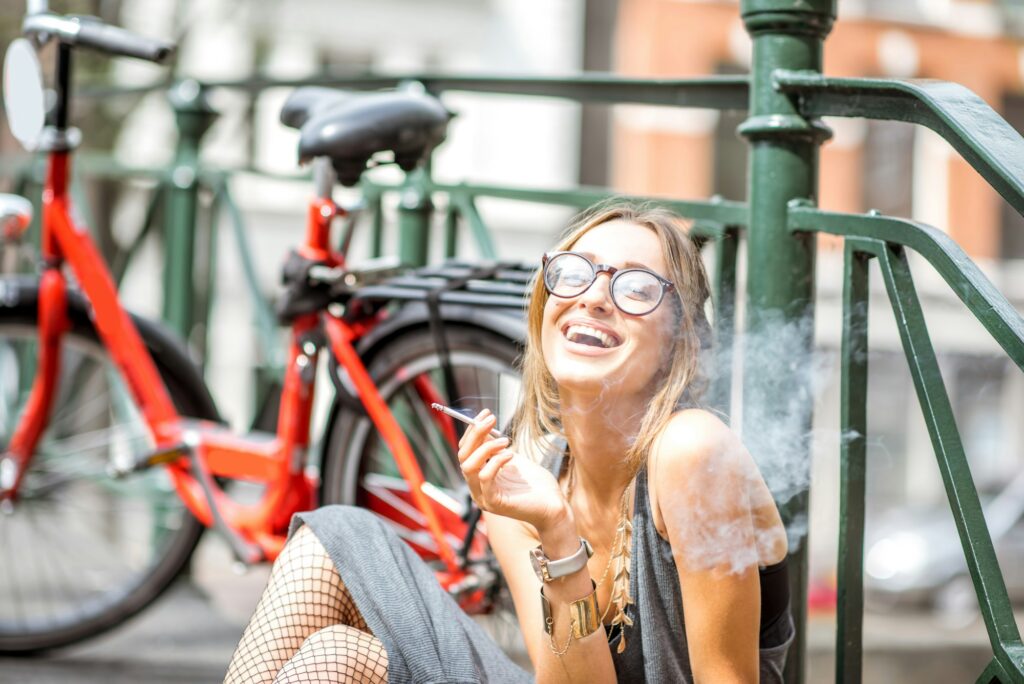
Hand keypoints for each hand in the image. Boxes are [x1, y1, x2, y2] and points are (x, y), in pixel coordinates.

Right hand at [457, 409, 567, 529]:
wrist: (553, 506)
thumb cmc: (535, 484)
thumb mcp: (512, 458)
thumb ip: (495, 447)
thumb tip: (484, 425)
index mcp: (479, 477)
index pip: (465, 451)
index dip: (473, 431)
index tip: (485, 413)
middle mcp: (476, 488)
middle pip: (463, 456)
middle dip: (476, 434)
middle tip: (491, 419)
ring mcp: (483, 497)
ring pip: (469, 467)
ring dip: (486, 448)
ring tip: (505, 440)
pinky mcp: (493, 502)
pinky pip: (484, 477)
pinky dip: (495, 461)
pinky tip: (510, 454)